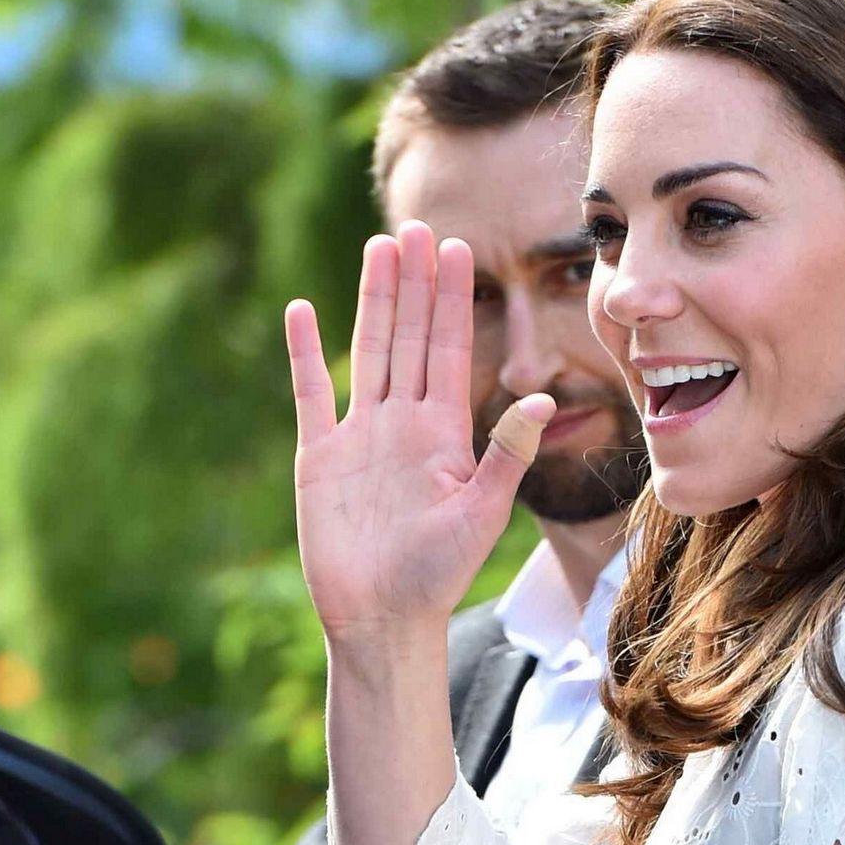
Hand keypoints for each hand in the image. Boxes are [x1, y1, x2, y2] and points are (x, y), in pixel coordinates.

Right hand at [286, 220, 554, 637]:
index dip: (452, 301)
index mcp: (444, 434)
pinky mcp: (319, 457)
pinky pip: (311, 394)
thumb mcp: (480, 514)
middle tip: (416, 225)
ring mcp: (359, 436)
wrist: (382, 619)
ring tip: (378, 247)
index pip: (449, 350)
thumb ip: (505, 455)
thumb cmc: (437, 576)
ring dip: (372, 301)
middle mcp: (403, 425)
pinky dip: (306, 354)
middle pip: (409, 337)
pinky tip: (302, 310)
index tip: (458, 249)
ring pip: (368, 351)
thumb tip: (542, 401)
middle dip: (414, 283)